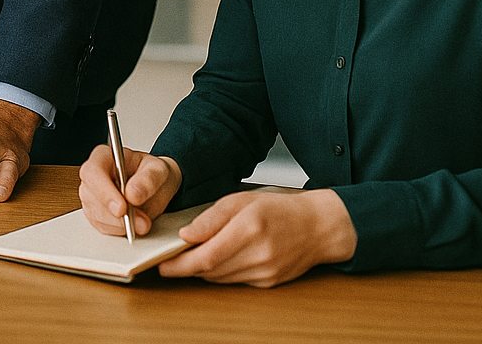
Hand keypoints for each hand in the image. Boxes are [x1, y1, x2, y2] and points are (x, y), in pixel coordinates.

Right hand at [77, 143, 180, 235]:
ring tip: (142, 224)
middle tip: (139, 221)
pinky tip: (132, 226)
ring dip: (119, 225)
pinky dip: (117, 231)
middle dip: (114, 214)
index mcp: (104, 157)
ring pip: (95, 214)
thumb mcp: (159, 170)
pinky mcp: (97, 213)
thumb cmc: (154, 173)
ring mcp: (93, 196)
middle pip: (91, 196)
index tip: (122, 208)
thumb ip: (148, 179)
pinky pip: (101, 226)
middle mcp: (94, 176)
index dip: (104, 191)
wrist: (159, 187)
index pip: (92, 172)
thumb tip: (132, 194)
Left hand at [158, 188, 356, 286]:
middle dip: (186, 268)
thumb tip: (186, 235)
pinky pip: (235, 281)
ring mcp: (265, 272)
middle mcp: (259, 254)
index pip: (206, 256)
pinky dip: (222, 272)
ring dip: (203, 270)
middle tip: (169, 261)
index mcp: (249, 229)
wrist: (318, 227)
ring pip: (221, 278)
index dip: (180, 265)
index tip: (162, 265)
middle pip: (211, 270)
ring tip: (191, 257)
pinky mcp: (269, 282)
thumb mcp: (241, 200)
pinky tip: (219, 259)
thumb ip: (211, 218)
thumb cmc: (280, 209)